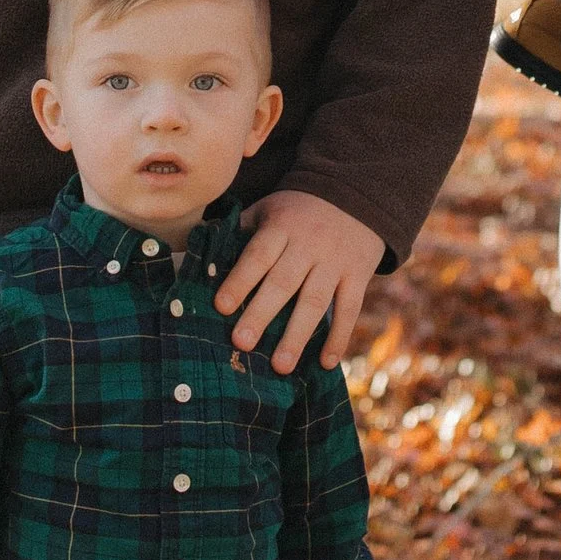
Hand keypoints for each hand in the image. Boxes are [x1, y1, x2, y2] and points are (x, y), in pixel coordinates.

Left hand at [216, 189, 385, 374]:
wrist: (358, 194)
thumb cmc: (299, 209)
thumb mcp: (270, 208)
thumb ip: (241, 228)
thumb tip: (202, 250)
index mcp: (281, 228)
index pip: (258, 255)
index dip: (240, 280)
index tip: (221, 306)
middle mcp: (308, 245)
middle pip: (283, 282)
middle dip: (261, 314)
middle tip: (242, 343)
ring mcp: (335, 261)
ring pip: (315, 301)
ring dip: (297, 335)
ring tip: (280, 366)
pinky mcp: (358, 274)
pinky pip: (349, 308)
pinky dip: (339, 336)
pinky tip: (326, 363)